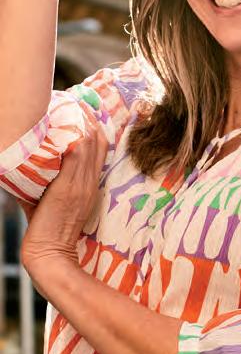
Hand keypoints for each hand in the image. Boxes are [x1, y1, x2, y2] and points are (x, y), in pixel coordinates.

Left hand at [21, 119, 107, 287]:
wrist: (49, 253)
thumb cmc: (47, 231)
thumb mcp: (51, 201)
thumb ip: (46, 182)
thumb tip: (29, 166)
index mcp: (89, 186)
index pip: (100, 149)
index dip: (94, 128)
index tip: (83, 112)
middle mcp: (88, 182)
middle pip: (97, 141)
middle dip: (88, 118)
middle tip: (76, 100)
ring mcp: (80, 184)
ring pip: (89, 144)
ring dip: (81, 122)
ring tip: (71, 104)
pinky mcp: (68, 188)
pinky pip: (76, 156)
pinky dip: (73, 138)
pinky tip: (67, 123)